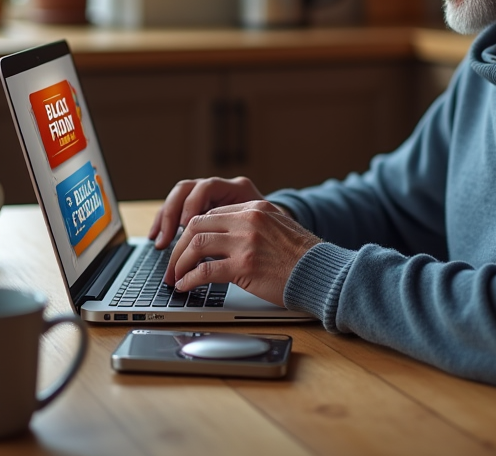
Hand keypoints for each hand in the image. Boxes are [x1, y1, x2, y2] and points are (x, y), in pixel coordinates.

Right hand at [148, 176, 266, 248]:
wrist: (283, 237)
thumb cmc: (276, 239)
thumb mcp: (263, 236)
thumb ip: (241, 238)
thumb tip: (221, 257)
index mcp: (239, 189)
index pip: (207, 188)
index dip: (193, 206)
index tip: (186, 228)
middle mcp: (221, 188)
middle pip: (187, 189)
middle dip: (172, 213)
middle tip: (166, 239)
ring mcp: (210, 196)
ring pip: (178, 197)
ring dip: (165, 218)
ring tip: (159, 242)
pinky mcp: (202, 208)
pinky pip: (178, 209)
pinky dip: (166, 223)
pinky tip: (157, 238)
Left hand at [164, 201, 320, 306]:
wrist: (323, 273)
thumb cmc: (303, 258)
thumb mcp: (277, 229)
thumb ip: (251, 228)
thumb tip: (220, 243)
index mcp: (255, 208)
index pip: (210, 214)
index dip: (191, 233)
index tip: (184, 248)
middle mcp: (248, 220)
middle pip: (197, 226)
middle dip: (179, 247)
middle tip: (172, 264)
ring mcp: (246, 242)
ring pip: (196, 245)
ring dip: (180, 263)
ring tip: (175, 277)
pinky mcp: (245, 266)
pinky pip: (205, 271)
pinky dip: (189, 279)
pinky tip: (185, 287)